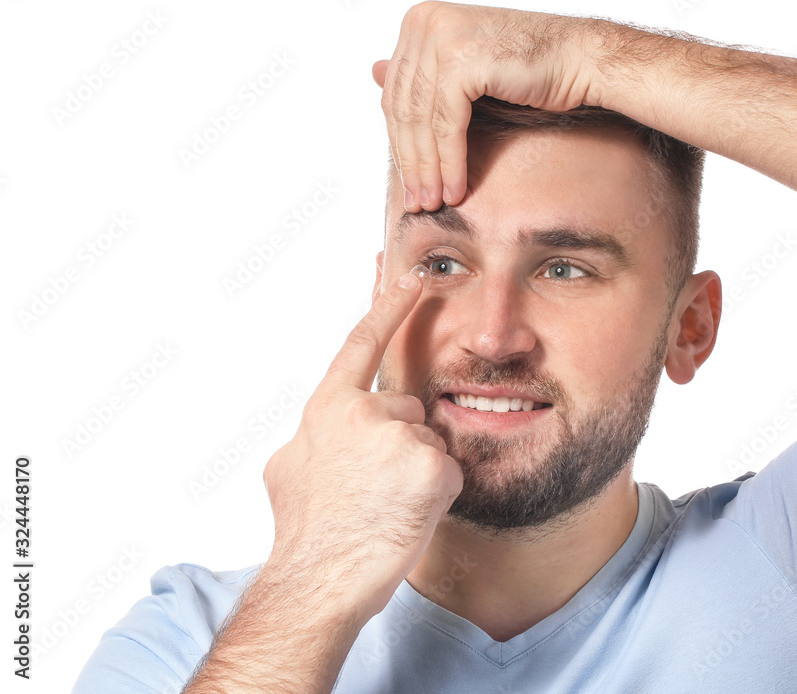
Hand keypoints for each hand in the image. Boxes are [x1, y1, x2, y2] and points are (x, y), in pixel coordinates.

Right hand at [262, 272, 462, 616]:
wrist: (317, 582)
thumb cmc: (305, 532)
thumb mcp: (288, 469)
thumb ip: (314, 435)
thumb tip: (323, 434)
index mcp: (327, 407)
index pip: (362, 342)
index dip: (389, 307)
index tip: (411, 276)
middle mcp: (364, 411)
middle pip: (407, 410)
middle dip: (400, 444)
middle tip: (373, 489)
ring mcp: (400, 436)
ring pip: (428, 443)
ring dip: (417, 472)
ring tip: (384, 507)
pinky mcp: (432, 466)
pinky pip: (447, 472)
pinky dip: (435, 495)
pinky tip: (406, 516)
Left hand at [372, 0, 602, 212]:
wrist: (580, 59)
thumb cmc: (531, 66)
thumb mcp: (466, 69)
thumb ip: (423, 72)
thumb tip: (373, 72)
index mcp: (420, 19)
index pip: (396, 95)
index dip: (401, 144)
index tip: (410, 183)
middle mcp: (424, 22)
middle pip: (404, 109)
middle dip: (412, 162)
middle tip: (417, 201)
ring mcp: (441, 37)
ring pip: (422, 121)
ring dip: (429, 169)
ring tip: (434, 202)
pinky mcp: (461, 59)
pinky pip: (446, 125)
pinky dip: (450, 162)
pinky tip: (455, 189)